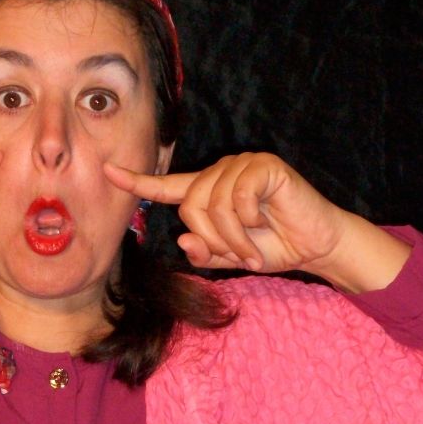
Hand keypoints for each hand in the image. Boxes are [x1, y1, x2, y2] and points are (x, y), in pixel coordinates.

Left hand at [103, 152, 409, 289]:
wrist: (314, 245)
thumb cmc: (272, 247)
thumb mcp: (230, 257)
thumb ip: (205, 252)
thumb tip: (185, 241)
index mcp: (208, 193)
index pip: (167, 187)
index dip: (138, 181)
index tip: (108, 171)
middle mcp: (221, 174)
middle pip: (190, 206)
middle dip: (212, 239)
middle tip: (238, 255)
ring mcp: (242, 166)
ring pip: (212, 204)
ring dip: (232, 238)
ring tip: (252, 249)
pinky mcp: (264, 166)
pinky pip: (238, 196)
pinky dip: (248, 221)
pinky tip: (263, 224)